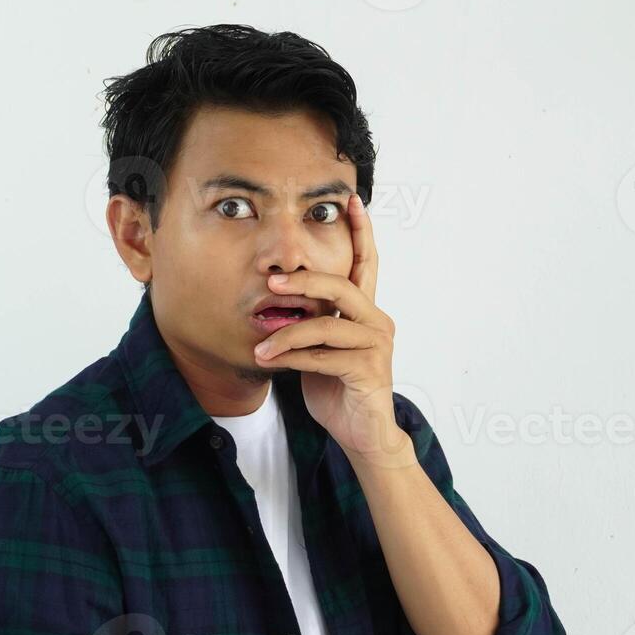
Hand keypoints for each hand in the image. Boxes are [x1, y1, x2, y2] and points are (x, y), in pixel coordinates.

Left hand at [252, 193, 409, 462]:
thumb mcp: (318, 350)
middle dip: (303, 281)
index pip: (365, 264)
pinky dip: (294, 359)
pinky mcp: (367, 371)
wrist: (361, 434)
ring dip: (286, 336)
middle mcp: (376, 322)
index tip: (350, 200)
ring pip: (325, 325)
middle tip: (271, 284)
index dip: (360, 232)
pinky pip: (323, 356)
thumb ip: (308, 324)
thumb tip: (275, 307)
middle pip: (340, 286)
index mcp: (365, 312)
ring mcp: (375, 345)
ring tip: (259, 345)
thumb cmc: (337, 389)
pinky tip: (272, 363)